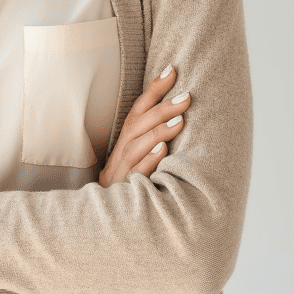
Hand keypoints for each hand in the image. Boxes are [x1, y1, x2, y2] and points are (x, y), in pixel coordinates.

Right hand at [98, 65, 190, 186]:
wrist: (105, 225)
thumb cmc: (129, 188)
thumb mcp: (137, 162)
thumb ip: (151, 140)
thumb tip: (180, 115)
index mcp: (123, 143)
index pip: (137, 109)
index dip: (154, 89)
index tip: (173, 69)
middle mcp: (119, 153)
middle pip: (137, 124)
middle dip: (162, 107)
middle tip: (187, 96)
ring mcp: (119, 172)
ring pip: (136, 146)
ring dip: (158, 131)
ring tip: (180, 119)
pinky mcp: (122, 191)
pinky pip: (136, 174)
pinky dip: (148, 161)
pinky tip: (163, 151)